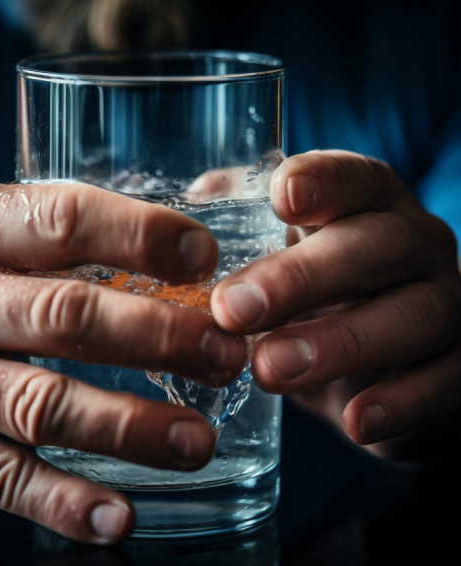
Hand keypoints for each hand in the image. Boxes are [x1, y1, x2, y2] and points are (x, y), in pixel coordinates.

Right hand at [0, 182, 248, 542]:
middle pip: (64, 315)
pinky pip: (0, 479)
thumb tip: (167, 256)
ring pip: (42, 404)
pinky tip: (116, 515)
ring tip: (198, 439)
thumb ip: (41, 238)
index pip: (61, 219)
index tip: (205, 261)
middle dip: (158, 338)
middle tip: (224, 357)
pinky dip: (63, 501)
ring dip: (130, 427)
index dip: (142, 236)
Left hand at [211, 150, 460, 461]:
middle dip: (303, 277)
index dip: (325, 182)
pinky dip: (401, 404)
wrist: (376, 378)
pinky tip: (356, 421)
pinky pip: (443, 385)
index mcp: (370, 206)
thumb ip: (242, 222)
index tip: (281, 196)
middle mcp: (418, 246)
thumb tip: (203, 189)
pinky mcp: (458, 372)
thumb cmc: (316, 298)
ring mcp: (447, 307)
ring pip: (416, 315)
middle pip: (380, 246)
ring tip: (268, 369)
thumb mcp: (279, 256)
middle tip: (232, 310)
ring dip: (340, 343)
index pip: (357, 179)